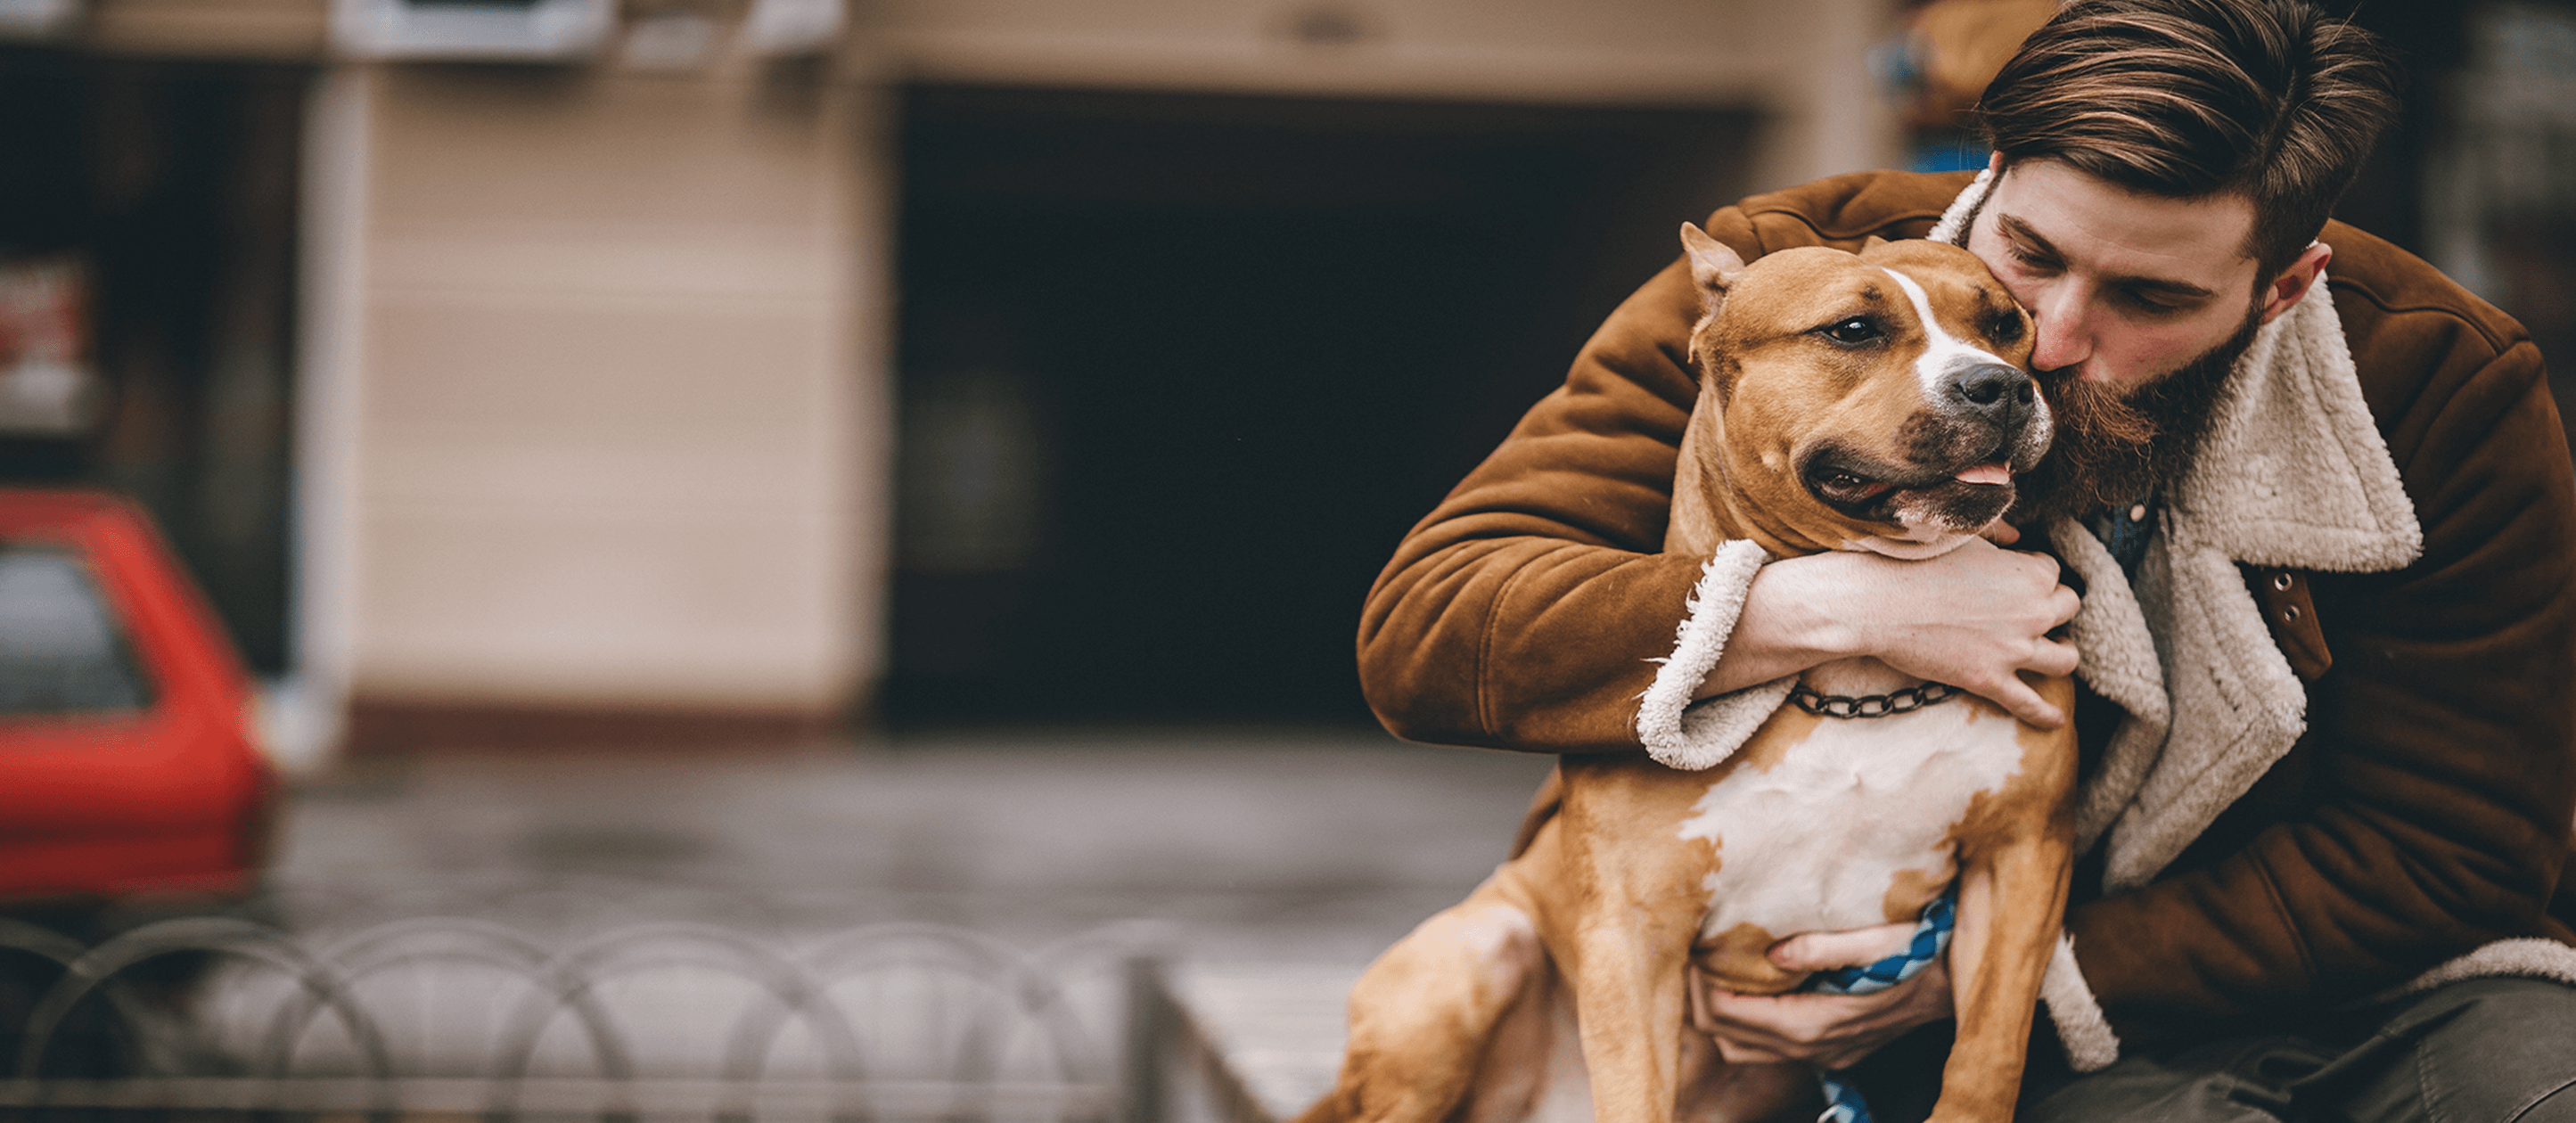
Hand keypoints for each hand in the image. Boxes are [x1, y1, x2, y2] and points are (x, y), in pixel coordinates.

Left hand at [1690, 923, 1955, 1068]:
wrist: (1962, 977)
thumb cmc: (1922, 950)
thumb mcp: (1877, 938)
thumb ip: (1823, 946)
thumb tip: (1772, 953)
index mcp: (1816, 1021)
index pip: (1728, 1014)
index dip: (1700, 983)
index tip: (1694, 946)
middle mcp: (1815, 1046)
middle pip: (1726, 1038)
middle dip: (1700, 998)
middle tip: (1695, 955)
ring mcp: (1824, 1053)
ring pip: (1744, 1050)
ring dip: (1720, 1014)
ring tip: (1715, 969)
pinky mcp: (1832, 1050)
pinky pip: (1769, 1048)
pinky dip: (1747, 1022)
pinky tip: (1750, 986)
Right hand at [1704, 539, 2079, 725]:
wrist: (1876, 602)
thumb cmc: (1913, 561)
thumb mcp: (1962, 535)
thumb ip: (1998, 532)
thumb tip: (2018, 538)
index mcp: (2030, 573)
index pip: (2051, 571)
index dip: (2032, 573)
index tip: (2012, 578)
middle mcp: (2034, 612)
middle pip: (2067, 609)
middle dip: (2053, 607)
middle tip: (2034, 611)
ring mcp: (2014, 650)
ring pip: (2064, 658)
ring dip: (2062, 652)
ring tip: (2054, 652)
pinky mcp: (1989, 680)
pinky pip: (2029, 704)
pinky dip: (2045, 715)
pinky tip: (2055, 721)